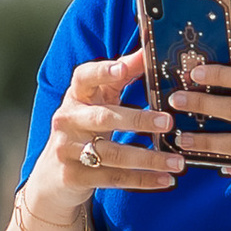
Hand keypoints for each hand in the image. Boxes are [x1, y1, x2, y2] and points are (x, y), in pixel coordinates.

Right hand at [27, 51, 177, 217]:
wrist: (53, 176)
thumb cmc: (84, 129)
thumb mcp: (98, 100)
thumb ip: (122, 75)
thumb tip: (148, 50)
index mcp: (76, 96)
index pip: (84, 77)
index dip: (102, 72)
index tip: (122, 68)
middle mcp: (67, 119)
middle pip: (104, 118)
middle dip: (138, 120)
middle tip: (169, 122)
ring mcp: (66, 149)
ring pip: (112, 153)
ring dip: (148, 158)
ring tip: (178, 161)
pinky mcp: (73, 176)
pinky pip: (112, 178)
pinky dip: (142, 180)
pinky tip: (165, 180)